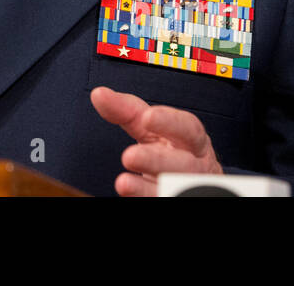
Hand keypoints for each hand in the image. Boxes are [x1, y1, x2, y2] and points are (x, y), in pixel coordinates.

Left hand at [90, 85, 222, 195]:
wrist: (188, 183)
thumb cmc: (169, 149)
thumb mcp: (151, 128)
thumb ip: (128, 112)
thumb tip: (99, 94)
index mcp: (192, 141)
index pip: (188, 128)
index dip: (170, 122)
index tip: (147, 117)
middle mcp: (195, 165)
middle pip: (183, 163)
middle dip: (156, 159)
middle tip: (129, 156)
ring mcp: (187, 187)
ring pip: (175, 188)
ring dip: (148, 188)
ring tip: (123, 183)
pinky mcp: (177, 198)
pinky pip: (163, 200)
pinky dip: (144, 198)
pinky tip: (128, 193)